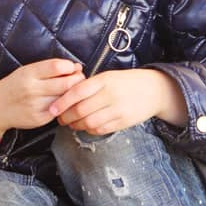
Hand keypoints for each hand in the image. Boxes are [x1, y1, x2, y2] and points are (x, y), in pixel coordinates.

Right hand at [0, 58, 82, 149]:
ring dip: (73, 95)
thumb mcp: (26, 71)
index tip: (73, 68)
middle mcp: (32, 89)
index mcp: (28, 73)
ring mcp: (35, 106)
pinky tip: (61, 103)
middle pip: (66, 84)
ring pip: (65, 99)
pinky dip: (64, 106)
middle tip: (79, 80)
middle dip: (77, 81)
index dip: (71, 66)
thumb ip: (49, 68)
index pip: (57, 66)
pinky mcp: (39, 119)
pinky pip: (59, 111)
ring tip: (71, 91)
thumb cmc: (14, 86)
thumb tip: (76, 67)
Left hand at [55, 67, 186, 136]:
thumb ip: (90, 85)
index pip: (77, 92)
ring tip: (72, 123)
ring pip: (89, 123)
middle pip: (80, 110)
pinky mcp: (123, 122)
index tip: (52, 109)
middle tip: (60, 118)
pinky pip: (100, 129)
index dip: (62, 102)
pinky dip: (89, 129)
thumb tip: (66, 96)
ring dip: (76, 125)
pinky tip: (87, 126)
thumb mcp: (108, 76)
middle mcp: (110, 95)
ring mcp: (117, 110)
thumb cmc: (126, 82)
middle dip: (66, 117)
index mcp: (104, 80)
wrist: (154, 90)